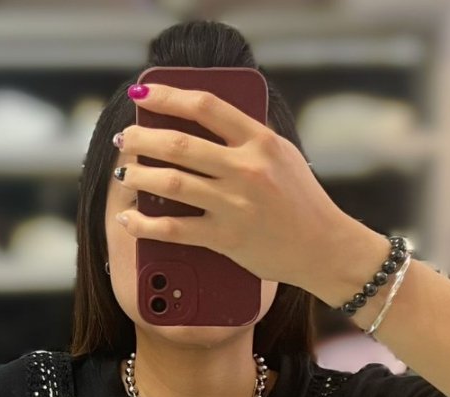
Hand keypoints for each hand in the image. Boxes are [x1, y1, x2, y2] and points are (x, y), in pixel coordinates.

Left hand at [113, 82, 348, 293]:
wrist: (324, 248)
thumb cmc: (303, 202)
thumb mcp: (283, 156)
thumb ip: (250, 138)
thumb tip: (206, 122)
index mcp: (260, 141)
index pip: (206, 107)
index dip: (168, 96)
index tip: (143, 95)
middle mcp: (246, 169)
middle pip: (180, 144)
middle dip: (143, 139)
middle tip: (126, 139)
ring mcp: (235, 204)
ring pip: (173, 183)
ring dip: (140, 176)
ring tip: (125, 174)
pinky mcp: (227, 238)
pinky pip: (175, 228)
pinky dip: (146, 224)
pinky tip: (130, 218)